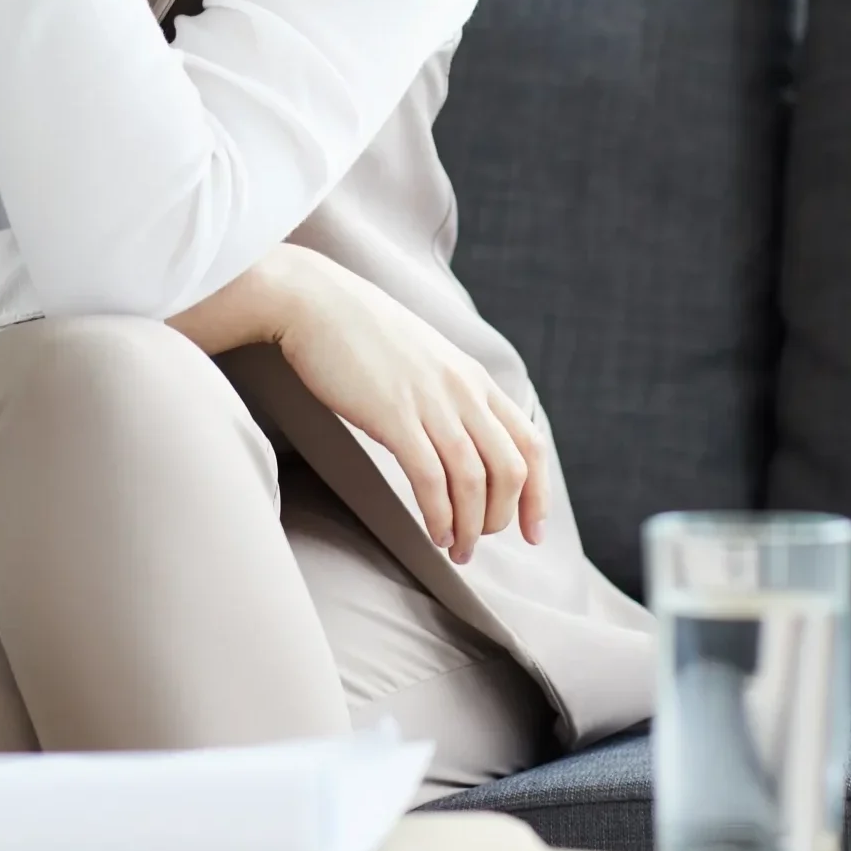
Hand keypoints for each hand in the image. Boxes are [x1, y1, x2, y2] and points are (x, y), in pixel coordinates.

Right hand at [268, 246, 548, 564]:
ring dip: (470, 526)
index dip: (538, 494)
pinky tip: (433, 532)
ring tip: (456, 549)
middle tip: (476, 541)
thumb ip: (449, 390)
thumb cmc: (359, 332)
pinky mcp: (394, 414)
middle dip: (502, 517)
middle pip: (510, 469)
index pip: (529, 443)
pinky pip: (430, 478)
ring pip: (474, 480)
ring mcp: (430, 401)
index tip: (533, 530)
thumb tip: (459, 436)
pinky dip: (439, 514)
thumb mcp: (424, 356)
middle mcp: (463, 389)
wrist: (312, 301)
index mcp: (473, 376)